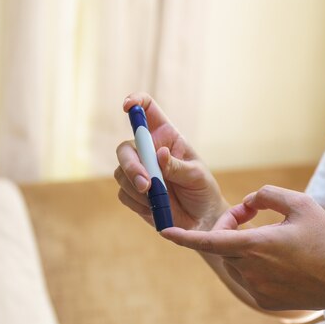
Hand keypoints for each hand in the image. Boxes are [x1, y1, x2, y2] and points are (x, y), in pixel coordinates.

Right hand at [115, 92, 227, 230]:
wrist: (202, 221)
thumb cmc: (203, 191)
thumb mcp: (197, 176)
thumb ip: (177, 166)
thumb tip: (160, 154)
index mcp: (167, 137)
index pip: (148, 110)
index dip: (136, 102)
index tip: (129, 107)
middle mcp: (149, 152)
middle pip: (126, 148)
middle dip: (131, 165)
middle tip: (146, 184)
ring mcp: (139, 172)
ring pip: (121, 173)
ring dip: (135, 187)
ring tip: (158, 200)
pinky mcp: (133, 193)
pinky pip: (124, 194)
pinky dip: (138, 202)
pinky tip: (155, 208)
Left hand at [160, 185, 324, 315]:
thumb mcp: (301, 204)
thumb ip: (267, 194)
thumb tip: (247, 203)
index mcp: (255, 245)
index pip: (209, 240)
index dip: (184, 236)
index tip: (163, 231)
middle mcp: (250, 270)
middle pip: (223, 245)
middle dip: (229, 228)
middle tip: (251, 215)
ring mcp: (256, 289)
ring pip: (235, 262)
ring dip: (241, 246)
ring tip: (271, 238)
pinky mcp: (264, 301)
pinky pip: (248, 278)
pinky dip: (254, 264)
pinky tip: (281, 261)